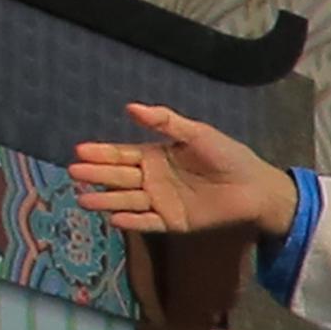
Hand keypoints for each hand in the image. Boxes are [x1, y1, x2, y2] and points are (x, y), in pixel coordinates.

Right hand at [63, 102, 291, 246]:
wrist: (256, 187)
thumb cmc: (228, 156)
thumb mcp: (197, 134)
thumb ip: (165, 122)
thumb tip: (130, 107)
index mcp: (155, 156)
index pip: (122, 155)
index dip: (101, 153)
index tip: (79, 150)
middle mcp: (153, 179)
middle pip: (119, 177)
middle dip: (96, 174)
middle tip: (74, 172)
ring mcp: (162, 201)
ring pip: (128, 200)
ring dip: (106, 200)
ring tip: (83, 198)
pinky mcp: (174, 222)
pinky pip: (149, 222)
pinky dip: (133, 220)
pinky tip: (114, 218)